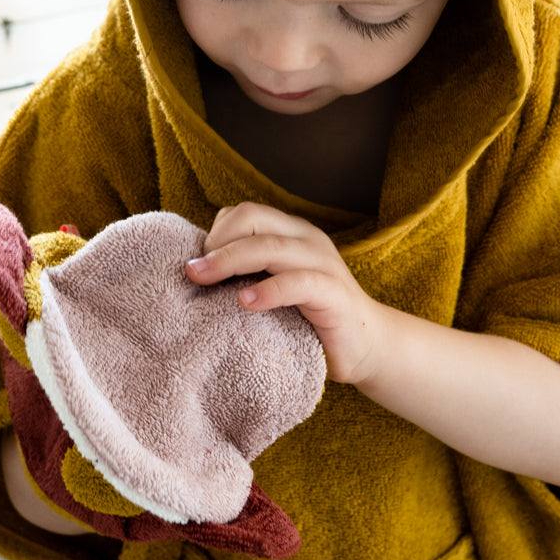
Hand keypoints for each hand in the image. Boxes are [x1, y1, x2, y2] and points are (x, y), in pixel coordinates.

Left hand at [184, 201, 384, 385]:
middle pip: (252, 219)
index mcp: (291, 232)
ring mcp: (323, 262)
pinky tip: (245, 302)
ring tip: (203, 280)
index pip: (245, 213)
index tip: (197, 267)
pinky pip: (297, 282)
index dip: (215, 234)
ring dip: (230, 261)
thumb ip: (247, 273)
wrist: (367, 347)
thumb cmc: (309, 319)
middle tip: (193, 274)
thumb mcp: (273, 287)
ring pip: (270, 246)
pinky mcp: (334, 293)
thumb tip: (196, 272)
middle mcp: (306, 239)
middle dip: (216, 244)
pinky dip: (268, 290)